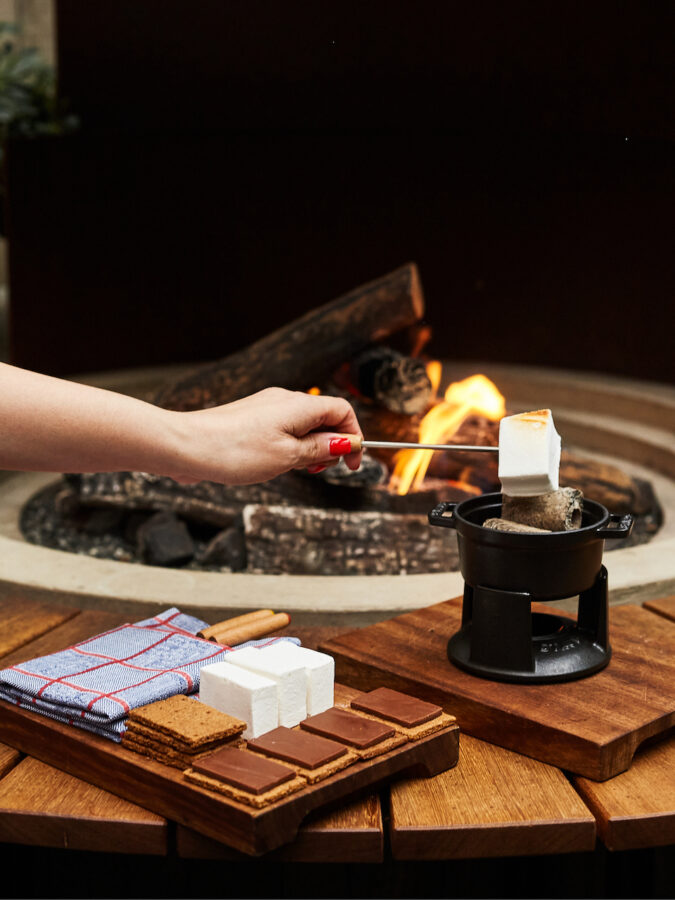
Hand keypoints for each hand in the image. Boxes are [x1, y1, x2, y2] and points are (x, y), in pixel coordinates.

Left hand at [167, 387, 362, 484]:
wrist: (186, 447)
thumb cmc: (235, 451)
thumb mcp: (287, 457)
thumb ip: (319, 448)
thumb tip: (346, 443)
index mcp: (299, 405)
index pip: (342, 411)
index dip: (354, 436)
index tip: (353, 463)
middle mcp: (284, 400)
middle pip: (324, 417)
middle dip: (331, 444)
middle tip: (321, 471)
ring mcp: (265, 408)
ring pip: (302, 425)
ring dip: (310, 448)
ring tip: (297, 470)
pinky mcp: (250, 419)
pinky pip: (283, 429)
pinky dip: (290, 446)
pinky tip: (276, 464)